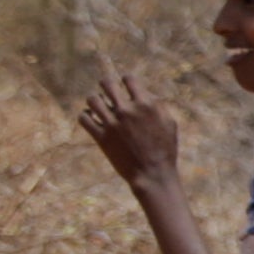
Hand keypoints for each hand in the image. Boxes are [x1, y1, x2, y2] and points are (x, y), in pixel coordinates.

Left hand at [77, 73, 185, 191]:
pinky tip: (92, 119)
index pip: (129, 79)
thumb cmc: (165, 149)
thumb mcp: (170, 124)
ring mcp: (112, 124)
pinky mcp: (101, 137)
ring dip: (94, 100)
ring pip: (92, 99)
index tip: (125, 86)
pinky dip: (85, 116)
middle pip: (107, 84)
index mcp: (146, 105)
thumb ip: (157, 106)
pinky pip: (84, 118)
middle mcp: (127, 111)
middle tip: (107, 91)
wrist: (153, 174)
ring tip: (98, 106)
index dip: (126, 80)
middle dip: (106, 84)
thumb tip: (144, 94)